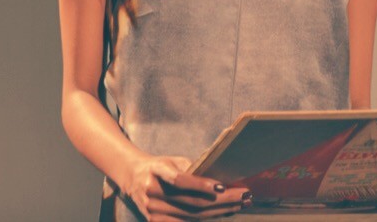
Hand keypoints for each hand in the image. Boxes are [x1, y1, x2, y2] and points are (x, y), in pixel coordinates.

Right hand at [123, 155, 250, 220]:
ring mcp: (152, 210)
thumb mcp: (172, 161)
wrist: (132, 177)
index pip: (180, 180)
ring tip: (240, 204)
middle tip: (244, 195)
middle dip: (223, 200)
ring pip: (193, 216)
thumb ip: (192, 169)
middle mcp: (152, 191)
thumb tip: (222, 179)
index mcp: (156, 170)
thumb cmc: (159, 167)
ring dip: (220, 211)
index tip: (222, 187)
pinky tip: (224, 213)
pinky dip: (208, 219)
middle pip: (193, 202)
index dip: (201, 185)